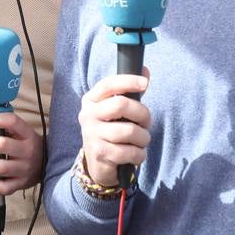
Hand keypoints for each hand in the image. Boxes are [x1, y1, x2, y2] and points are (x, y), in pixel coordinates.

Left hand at [0, 112, 41, 194]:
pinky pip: (1, 187)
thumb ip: (3, 125)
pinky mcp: (20, 184)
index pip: (11, 122)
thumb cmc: (28, 145)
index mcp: (28, 135)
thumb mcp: (21, 131)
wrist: (48, 163)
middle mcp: (28, 152)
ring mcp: (24, 170)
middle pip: (1, 145)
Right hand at [77, 71, 150, 187]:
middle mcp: (88, 115)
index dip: (128, 81)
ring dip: (143, 138)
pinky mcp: (99, 153)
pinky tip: (136, 155)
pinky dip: (139, 155)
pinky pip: (129, 152)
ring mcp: (92, 134)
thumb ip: (131, 92)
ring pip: (129, 131)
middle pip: (121, 104)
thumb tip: (145, 70)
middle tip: (146, 123)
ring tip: (141, 142)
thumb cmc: (112, 131)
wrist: (98, 164)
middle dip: (142, 114)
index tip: (145, 83)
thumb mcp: (118, 111)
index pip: (108, 84)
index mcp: (91, 100)